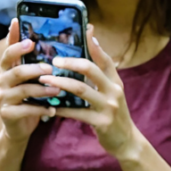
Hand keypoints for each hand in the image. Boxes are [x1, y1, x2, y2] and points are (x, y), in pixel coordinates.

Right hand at [0, 18, 58, 141]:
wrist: (19, 128)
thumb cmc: (30, 98)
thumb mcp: (31, 80)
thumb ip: (37, 62)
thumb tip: (54, 40)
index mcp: (7, 68)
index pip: (9, 51)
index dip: (16, 42)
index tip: (30, 38)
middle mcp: (0, 80)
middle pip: (16, 70)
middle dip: (35, 69)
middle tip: (51, 68)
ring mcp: (1, 97)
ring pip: (23, 90)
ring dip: (42, 89)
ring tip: (58, 89)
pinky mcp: (6, 113)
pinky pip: (26, 109)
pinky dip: (41, 109)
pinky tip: (53, 110)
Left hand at [42, 24, 140, 158]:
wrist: (126, 141)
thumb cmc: (114, 113)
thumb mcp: (112, 92)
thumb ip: (102, 75)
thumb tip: (90, 49)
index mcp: (115, 81)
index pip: (105, 58)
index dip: (94, 44)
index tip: (83, 30)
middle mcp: (114, 91)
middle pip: (91, 69)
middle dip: (70, 62)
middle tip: (54, 60)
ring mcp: (108, 106)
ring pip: (81, 89)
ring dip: (60, 82)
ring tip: (45, 79)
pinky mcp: (101, 122)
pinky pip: (76, 113)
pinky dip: (61, 109)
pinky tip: (50, 106)